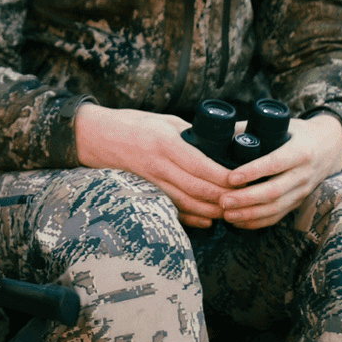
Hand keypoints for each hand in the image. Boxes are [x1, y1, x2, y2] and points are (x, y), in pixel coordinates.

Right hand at [75, 102, 235, 228]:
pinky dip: (191, 219)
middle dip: (224, 197)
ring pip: (186, 204)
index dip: (224, 177)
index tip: (243, 179)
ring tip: (232, 211)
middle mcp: (158, 166)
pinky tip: (207, 220)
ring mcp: (150, 182)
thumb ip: (194, 132)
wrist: (95, 137)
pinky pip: (171, 210)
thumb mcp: (166, 121)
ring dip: (211, 211)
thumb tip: (229, 135)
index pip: (201, 165)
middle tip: (245, 198)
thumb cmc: (133, 125)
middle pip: (197, 189)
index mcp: (165, 144)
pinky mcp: (145, 193)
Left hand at [221, 114, 341, 228]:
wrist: (330, 148)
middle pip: (274, 191)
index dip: (253, 171)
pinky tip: (238, 222)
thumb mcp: (283, 124)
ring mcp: (303, 191)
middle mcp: (304, 174)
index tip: (231, 177)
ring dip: (249, 214)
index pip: (275, 163)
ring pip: (276, 208)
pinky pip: (278, 216)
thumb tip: (222, 133)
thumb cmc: (300, 133)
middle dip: (246, 198)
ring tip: (226, 214)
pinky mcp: (298, 203)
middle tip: (223, 200)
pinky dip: (257, 222)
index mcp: (300, 152)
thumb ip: (253, 128)